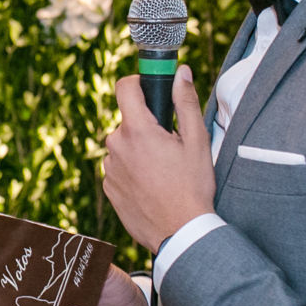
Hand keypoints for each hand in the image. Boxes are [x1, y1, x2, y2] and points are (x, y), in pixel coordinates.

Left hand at [102, 65, 215, 252]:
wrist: (180, 232)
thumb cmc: (192, 187)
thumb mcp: (197, 141)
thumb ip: (186, 102)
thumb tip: (182, 73)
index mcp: (137, 131)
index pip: (124, 87)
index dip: (137, 82)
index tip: (149, 89)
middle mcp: (116, 147)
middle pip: (127, 120)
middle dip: (146, 126)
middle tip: (170, 144)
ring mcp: (109, 169)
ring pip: (123, 146)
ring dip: (139, 150)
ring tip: (163, 170)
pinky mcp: (108, 187)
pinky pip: (119, 167)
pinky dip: (133, 170)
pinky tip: (153, 185)